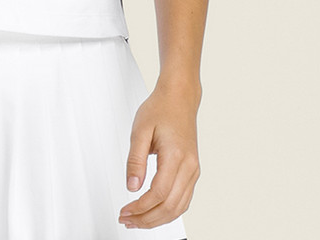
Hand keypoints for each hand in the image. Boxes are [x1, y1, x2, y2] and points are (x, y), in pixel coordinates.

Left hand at [118, 82, 200, 229]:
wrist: (179, 97)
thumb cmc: (161, 109)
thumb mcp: (140, 130)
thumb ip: (135, 160)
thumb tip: (131, 186)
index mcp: (176, 156)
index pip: (159, 193)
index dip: (141, 207)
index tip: (126, 211)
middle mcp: (189, 166)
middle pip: (171, 206)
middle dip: (148, 219)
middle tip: (128, 221)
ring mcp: (193, 170)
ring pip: (179, 207)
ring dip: (158, 219)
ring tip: (138, 221)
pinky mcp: (192, 171)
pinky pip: (183, 200)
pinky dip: (169, 211)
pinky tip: (154, 212)